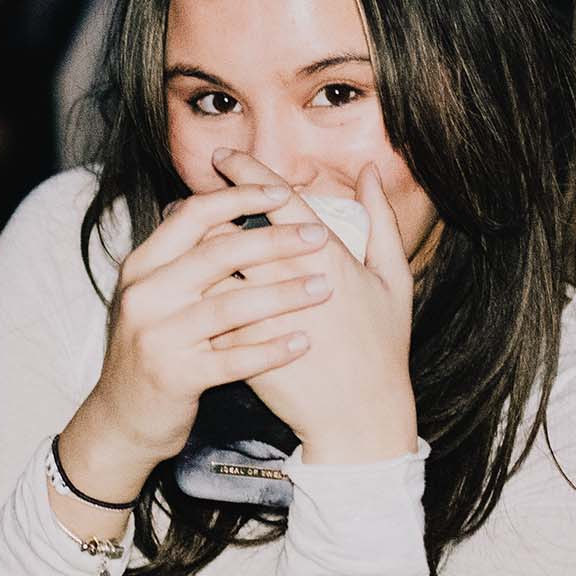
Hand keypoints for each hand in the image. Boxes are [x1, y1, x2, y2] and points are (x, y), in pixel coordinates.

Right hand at [63, 178, 336, 502]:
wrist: (121, 418)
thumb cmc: (154, 347)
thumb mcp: (158, 295)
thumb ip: (188, 255)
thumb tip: (231, 209)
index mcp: (143, 266)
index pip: (193, 215)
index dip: (239, 198)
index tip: (283, 191)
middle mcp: (145, 295)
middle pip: (218, 253)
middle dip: (275, 240)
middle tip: (319, 235)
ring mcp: (158, 336)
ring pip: (230, 305)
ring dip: (284, 294)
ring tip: (324, 287)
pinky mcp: (175, 376)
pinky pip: (234, 358)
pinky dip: (272, 349)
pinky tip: (303, 342)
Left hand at [208, 151, 415, 462]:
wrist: (359, 417)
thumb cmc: (382, 347)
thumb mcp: (394, 278)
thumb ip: (380, 220)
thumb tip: (370, 171)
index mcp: (324, 255)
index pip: (274, 198)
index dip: (245, 171)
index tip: (224, 158)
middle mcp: (286, 279)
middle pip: (228, 227)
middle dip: (204, 208)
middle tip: (191, 198)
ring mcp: (259, 315)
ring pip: (208, 267)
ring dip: (190, 248)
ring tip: (182, 240)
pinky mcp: (240, 347)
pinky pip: (205, 311)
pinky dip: (192, 294)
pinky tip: (186, 288)